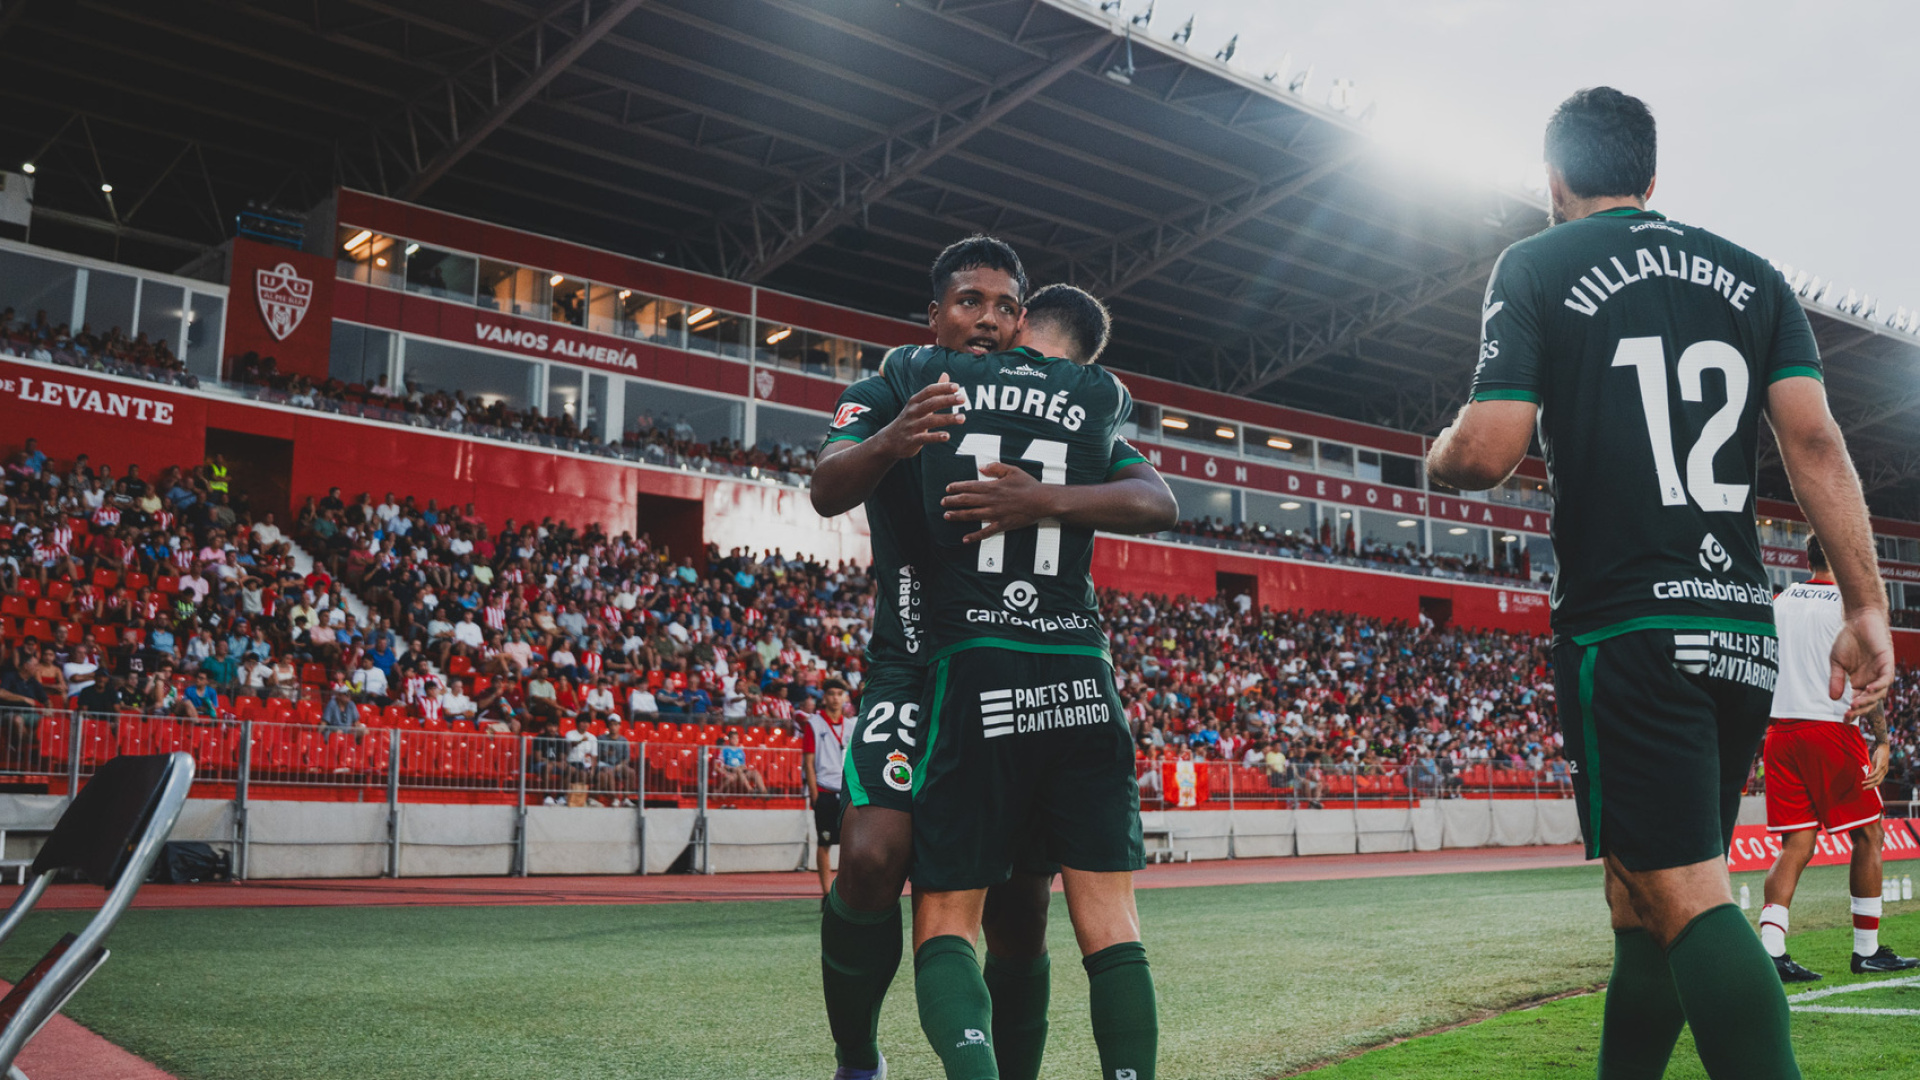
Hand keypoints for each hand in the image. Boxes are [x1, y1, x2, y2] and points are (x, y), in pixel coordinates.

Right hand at [873, 377, 964, 459]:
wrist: (889, 441)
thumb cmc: (909, 420)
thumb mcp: (918, 404)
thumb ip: (934, 391)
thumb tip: (946, 374)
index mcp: (915, 401)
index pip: (929, 391)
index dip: (942, 388)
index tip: (957, 386)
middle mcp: (913, 412)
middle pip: (931, 403)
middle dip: (947, 400)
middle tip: (963, 398)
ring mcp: (912, 426)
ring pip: (930, 421)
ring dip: (947, 418)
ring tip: (962, 418)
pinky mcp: (911, 440)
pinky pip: (925, 438)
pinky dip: (936, 436)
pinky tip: (947, 436)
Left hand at [941, 461, 1057, 542]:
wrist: (1042, 501)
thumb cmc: (1029, 485)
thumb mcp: (1012, 470)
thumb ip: (995, 467)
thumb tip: (981, 468)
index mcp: (993, 487)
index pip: (969, 486)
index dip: (957, 487)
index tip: (948, 488)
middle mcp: (991, 500)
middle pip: (967, 501)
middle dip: (952, 501)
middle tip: (943, 502)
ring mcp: (995, 514)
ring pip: (972, 515)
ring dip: (958, 516)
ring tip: (947, 516)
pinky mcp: (1002, 524)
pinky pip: (986, 532)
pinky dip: (975, 536)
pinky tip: (965, 539)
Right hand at [1830, 607, 1894, 717]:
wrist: (1858, 620)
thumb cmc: (1847, 639)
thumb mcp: (1836, 662)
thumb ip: (1836, 679)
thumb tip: (1833, 698)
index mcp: (1858, 681)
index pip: (1858, 701)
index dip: (1853, 711)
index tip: (1844, 719)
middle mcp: (1871, 680)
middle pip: (1870, 701)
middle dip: (1861, 710)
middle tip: (1849, 714)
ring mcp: (1880, 672)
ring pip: (1879, 693)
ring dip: (1868, 700)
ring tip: (1855, 704)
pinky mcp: (1887, 663)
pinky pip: (1886, 679)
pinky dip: (1879, 685)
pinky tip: (1868, 689)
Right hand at [1864, 742, 1890, 789]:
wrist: (1883, 748)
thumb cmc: (1879, 755)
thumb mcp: (1875, 764)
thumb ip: (1873, 770)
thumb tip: (1868, 776)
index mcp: (1883, 772)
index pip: (1878, 782)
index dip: (1872, 785)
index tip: (1865, 787)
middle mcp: (1884, 772)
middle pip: (1878, 782)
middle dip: (1870, 786)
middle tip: (1863, 789)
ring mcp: (1884, 769)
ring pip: (1877, 778)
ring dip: (1869, 782)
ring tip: (1863, 783)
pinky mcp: (1881, 765)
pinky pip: (1876, 772)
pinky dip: (1871, 776)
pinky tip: (1867, 777)